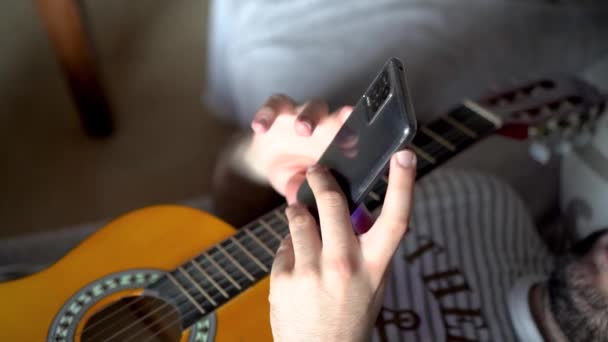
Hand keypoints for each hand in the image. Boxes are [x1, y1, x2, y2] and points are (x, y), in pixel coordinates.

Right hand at [248, 94, 351, 202]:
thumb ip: (311, 195)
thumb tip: (314, 212)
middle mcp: (324, 126)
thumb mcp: (305, 188)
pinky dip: (266, 115)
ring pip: (310, 108)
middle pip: (339, 118)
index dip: (358, 137)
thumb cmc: (296, 173)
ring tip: (302, 129)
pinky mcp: (278, 110)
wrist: (268, 160)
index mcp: (336, 145)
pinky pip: (273, 107)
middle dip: (340, 119)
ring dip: (308, 116)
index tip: (361, 142)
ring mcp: (302, 115)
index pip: (352, 137)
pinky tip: (260, 127)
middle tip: (343, 122)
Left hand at [269, 150, 416, 341]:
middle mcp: (344, 266)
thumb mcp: (373, 285)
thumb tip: (357, 211)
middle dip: (322, 181)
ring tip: (300, 217)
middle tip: (316, 172)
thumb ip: (368, 249)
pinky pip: (284, 246)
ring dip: (299, 213)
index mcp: (374, 267)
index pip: (396, 219)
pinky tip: (296, 265)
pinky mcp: (284, 279)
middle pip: (334, 205)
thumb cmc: (350, 317)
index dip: (403, 184)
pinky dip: (289, 248)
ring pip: (300, 219)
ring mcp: (311, 272)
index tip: (404, 156)